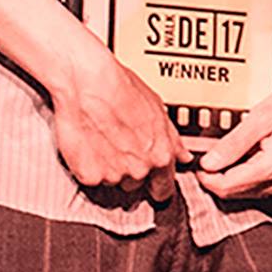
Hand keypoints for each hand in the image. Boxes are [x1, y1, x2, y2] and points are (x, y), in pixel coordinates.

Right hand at [49, 40, 186, 199]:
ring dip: (110, 168)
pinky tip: (89, 145)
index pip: (165, 188)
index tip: (155, 183)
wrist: (87, 83)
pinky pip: (91, 178)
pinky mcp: (89, 176)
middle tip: (121, 146)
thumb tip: (183, 155)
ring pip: (114, 181)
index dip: (159, 185)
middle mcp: (140, 168)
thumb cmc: (121, 89)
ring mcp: (113, 174)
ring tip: (103, 141)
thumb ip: (172, 138)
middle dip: (132, 170)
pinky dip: (89, 166)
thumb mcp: (158, 109)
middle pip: (137, 183)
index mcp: (162, 154)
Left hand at [194, 79, 271, 200]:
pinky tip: (261, 160)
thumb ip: (233, 144)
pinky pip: (267, 193)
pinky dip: (257, 180)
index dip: (206, 176)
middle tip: (219, 154)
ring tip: (245, 152)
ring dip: (239, 178)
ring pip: (250, 195)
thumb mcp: (262, 116)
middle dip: (221, 177)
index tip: (201, 162)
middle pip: (236, 194)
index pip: (224, 187)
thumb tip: (208, 164)